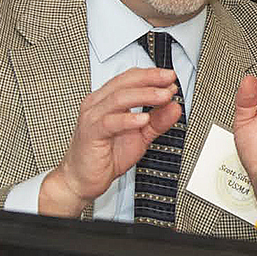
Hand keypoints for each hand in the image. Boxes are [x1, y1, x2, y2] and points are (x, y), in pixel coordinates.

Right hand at [38, 66, 181, 215]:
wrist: (82, 180)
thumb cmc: (105, 157)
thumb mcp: (140, 137)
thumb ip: (158, 122)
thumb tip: (175, 108)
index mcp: (108, 100)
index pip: (130, 78)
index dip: (151, 75)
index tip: (170, 77)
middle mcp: (98, 104)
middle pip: (125, 83)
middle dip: (150, 80)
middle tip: (170, 81)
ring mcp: (92, 117)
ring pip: (119, 99)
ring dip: (144, 95)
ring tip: (163, 97)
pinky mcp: (91, 133)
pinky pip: (110, 122)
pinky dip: (128, 119)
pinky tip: (143, 119)